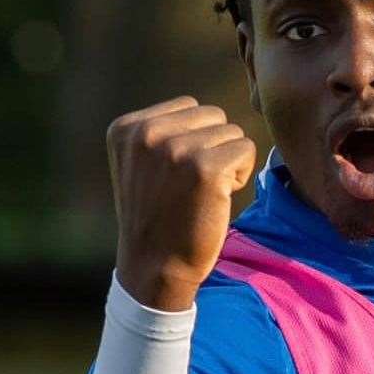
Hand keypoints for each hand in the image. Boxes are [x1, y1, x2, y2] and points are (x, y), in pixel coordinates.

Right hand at [105, 95, 257, 310]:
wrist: (155, 266)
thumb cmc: (158, 218)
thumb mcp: (141, 165)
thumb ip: (163, 133)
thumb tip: (207, 112)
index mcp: (126, 128)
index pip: (189, 107)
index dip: (196, 140)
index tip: (178, 175)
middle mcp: (147, 133)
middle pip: (213, 115)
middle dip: (214, 147)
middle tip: (195, 186)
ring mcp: (177, 149)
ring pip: (232, 132)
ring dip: (229, 162)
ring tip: (205, 193)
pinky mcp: (207, 167)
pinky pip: (246, 149)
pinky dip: (242, 174)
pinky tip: (219, 198)